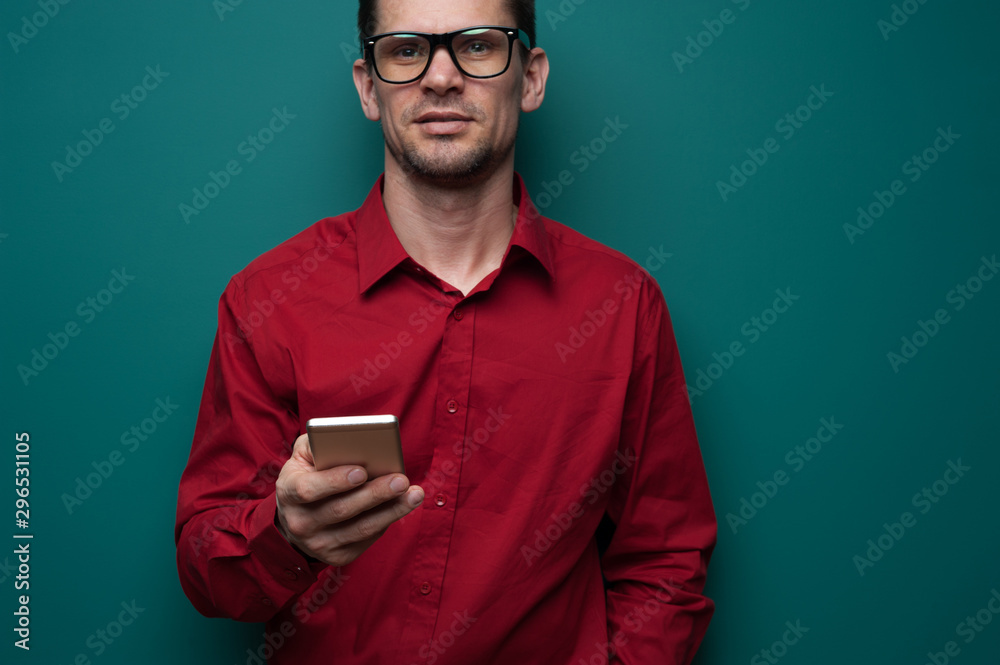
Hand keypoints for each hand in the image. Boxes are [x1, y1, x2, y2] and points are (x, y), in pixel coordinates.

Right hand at [275, 433, 423, 565]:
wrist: (296, 516)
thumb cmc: (307, 475)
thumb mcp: (303, 455)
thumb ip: (319, 442)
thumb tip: (348, 438)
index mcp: (288, 492)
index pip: (309, 490)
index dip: (335, 481)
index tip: (361, 471)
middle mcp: (300, 522)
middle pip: (341, 510)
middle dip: (374, 494)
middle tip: (401, 480)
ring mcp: (318, 544)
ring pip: (360, 529)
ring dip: (391, 511)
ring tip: (414, 494)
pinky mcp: (337, 556)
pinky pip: (367, 539)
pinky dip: (387, 521)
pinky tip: (402, 506)